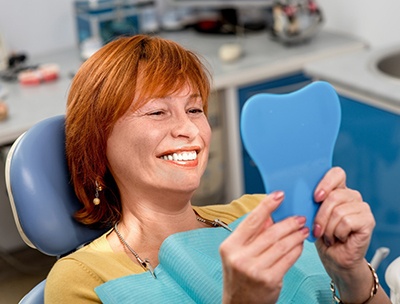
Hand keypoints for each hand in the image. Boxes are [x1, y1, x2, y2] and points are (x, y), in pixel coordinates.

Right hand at [219, 192, 309, 303]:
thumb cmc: (240, 277)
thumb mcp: (238, 253)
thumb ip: (252, 235)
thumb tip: (271, 215)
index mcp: (230, 246)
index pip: (251, 221)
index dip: (267, 206)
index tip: (279, 195)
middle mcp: (240, 257)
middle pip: (270, 233)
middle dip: (288, 222)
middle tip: (299, 217)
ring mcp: (254, 270)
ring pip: (282, 245)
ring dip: (296, 235)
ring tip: (303, 229)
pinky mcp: (269, 280)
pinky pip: (288, 259)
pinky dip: (297, 249)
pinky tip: (300, 245)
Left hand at [313, 167, 378, 301]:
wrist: (333, 258)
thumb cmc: (321, 236)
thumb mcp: (310, 215)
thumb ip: (307, 201)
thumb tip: (293, 193)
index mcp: (337, 190)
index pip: (336, 173)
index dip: (326, 183)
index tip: (315, 197)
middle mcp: (351, 196)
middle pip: (334, 195)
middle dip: (320, 216)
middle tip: (317, 228)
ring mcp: (361, 207)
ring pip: (339, 211)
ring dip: (328, 228)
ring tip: (328, 235)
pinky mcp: (368, 221)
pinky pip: (347, 222)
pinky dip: (338, 233)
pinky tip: (339, 238)